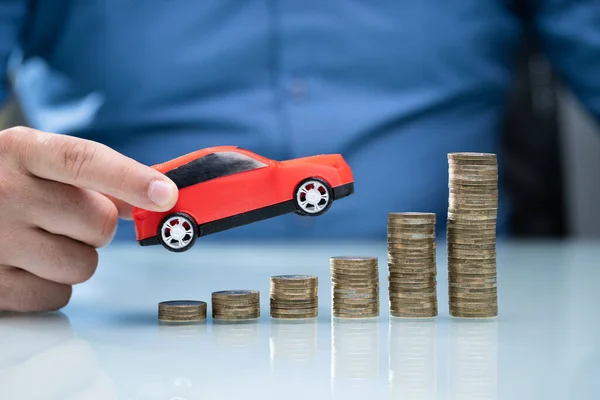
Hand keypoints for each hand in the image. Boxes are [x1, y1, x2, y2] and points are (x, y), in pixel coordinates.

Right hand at [0, 126, 177, 311]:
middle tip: (67, 219)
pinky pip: (58, 296)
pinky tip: (27, 264)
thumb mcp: (36, 161)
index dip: (131, 179)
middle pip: (99, 223)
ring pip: (84, 265)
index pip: (84, 161)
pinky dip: (52, 284)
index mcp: (22, 151)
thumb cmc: (6, 184)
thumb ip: (94, 176)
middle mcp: (4, 192)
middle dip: (96, 226)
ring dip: (76, 257)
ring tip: (42, 240)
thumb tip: (156, 196)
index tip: (166, 194)